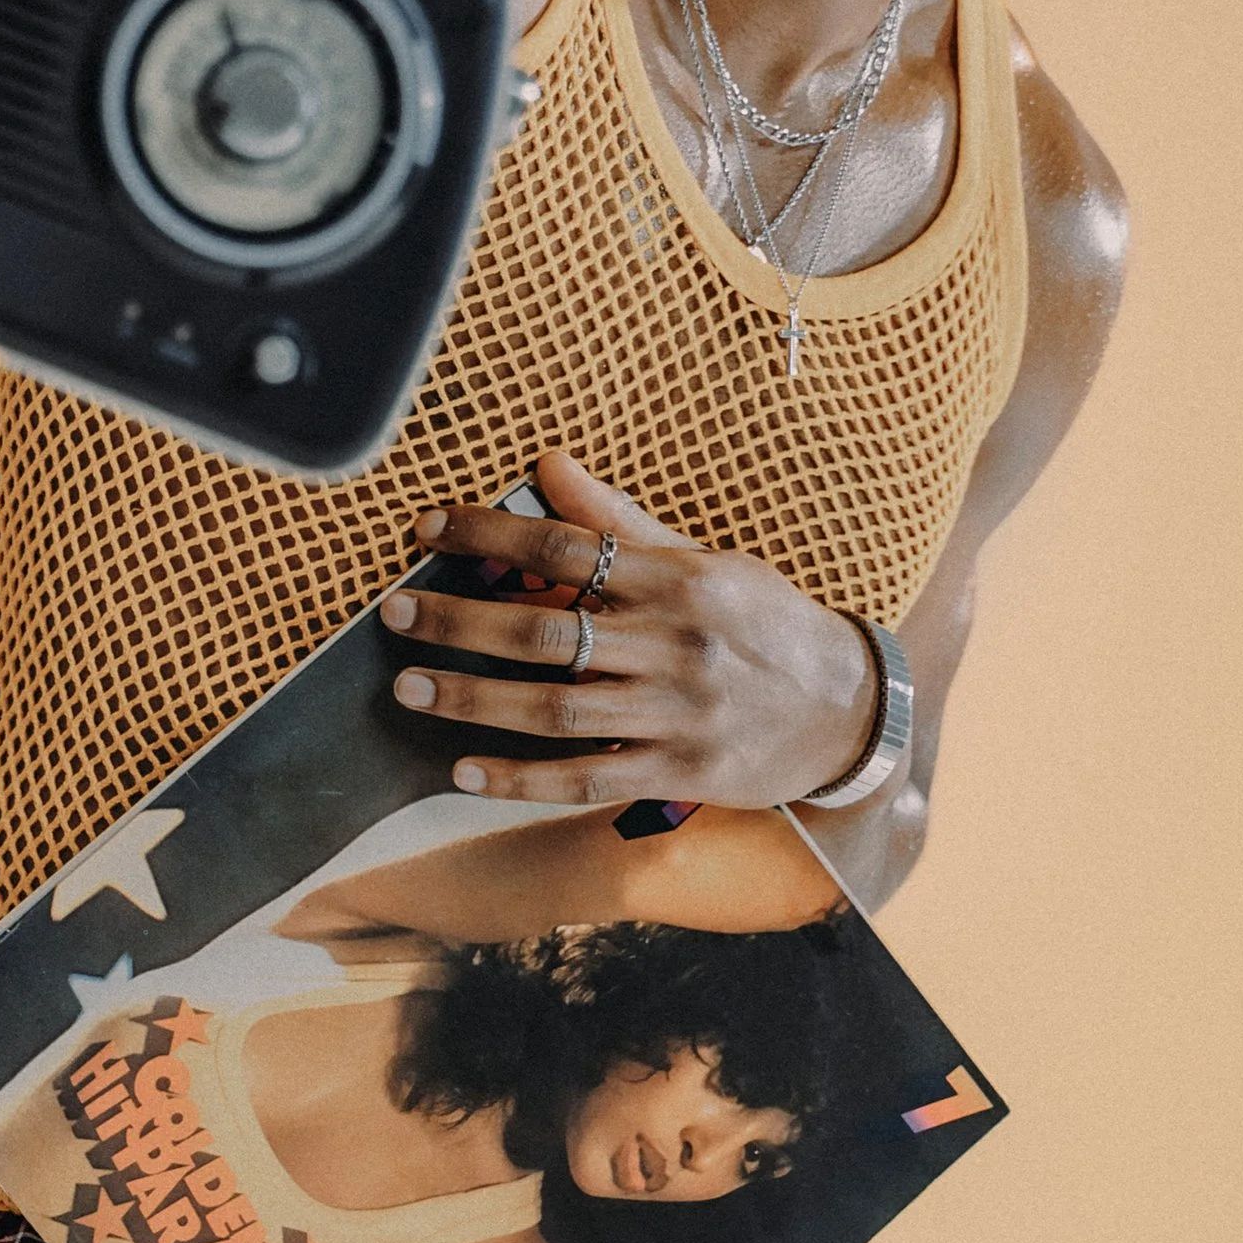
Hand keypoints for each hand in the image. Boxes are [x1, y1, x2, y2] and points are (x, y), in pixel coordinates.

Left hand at [379, 452, 880, 809]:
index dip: (486, 535)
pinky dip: (518, 778)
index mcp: (676, 579)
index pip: (563, 547)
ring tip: (409, 686)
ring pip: (554, 710)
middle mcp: (673, 644)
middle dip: (458, 622)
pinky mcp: (678, 773)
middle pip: (545, 633)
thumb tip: (546, 463)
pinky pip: (582, 779)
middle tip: (393, 615)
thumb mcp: (706, 561)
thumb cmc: (767, 625)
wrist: (849, 710)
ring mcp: (675, 714)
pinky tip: (462, 772)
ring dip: (472, 699)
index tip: (426, 528)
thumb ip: (619, 522)